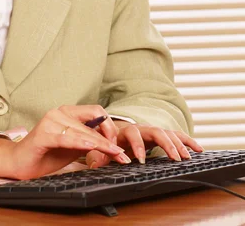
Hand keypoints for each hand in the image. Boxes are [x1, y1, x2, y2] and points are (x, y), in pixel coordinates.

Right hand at [0, 105, 130, 179]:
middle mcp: (60, 112)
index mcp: (68, 112)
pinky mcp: (43, 133)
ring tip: (115, 155)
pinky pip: (67, 137)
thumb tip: (114, 146)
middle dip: (110, 138)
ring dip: (101, 143)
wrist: (19, 163)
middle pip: (93, 120)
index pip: (96, 113)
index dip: (111, 128)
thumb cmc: (46, 154)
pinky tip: (91, 147)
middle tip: (122, 154)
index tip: (121, 145)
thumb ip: (90, 141)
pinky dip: (81, 142)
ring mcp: (51, 120)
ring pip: (83, 130)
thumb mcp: (74, 147)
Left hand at [86, 120, 203, 168]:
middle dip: (165, 144)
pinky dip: (188, 141)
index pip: (132, 133)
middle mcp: (141, 128)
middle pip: (155, 131)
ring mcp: (152, 131)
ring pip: (168, 133)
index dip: (137, 145)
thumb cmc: (110, 143)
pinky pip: (177, 135)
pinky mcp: (161, 135)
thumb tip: (94, 165)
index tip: (140, 159)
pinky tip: (199, 149)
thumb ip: (98, 157)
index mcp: (125, 131)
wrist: (115, 132)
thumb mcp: (102, 150)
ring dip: (178, 144)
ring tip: (187, 157)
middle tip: (174, 158)